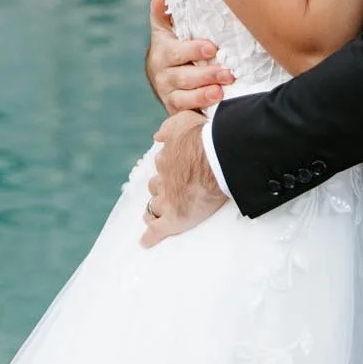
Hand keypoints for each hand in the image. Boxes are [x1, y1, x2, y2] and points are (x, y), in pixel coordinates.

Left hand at [141, 111, 227, 245]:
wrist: (217, 158)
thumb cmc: (204, 137)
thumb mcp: (184, 121)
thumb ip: (169, 127)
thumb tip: (157, 135)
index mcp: (167, 158)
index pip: (163, 163)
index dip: (169, 166)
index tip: (176, 167)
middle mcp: (164, 179)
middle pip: (156, 185)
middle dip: (160, 188)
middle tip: (169, 191)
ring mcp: (167, 200)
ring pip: (154, 207)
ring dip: (154, 210)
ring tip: (155, 215)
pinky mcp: (174, 218)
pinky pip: (156, 231)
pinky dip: (150, 237)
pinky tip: (145, 242)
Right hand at [145, 0, 235, 115]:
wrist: (162, 78)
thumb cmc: (171, 47)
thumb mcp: (164, 29)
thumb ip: (163, 13)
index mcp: (162, 52)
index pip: (176, 52)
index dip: (193, 51)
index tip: (212, 48)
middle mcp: (163, 75)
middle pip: (183, 77)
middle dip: (206, 75)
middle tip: (228, 73)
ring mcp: (169, 94)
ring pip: (184, 97)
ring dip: (204, 95)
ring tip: (221, 91)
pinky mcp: (176, 110)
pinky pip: (187, 112)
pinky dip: (200, 110)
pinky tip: (216, 106)